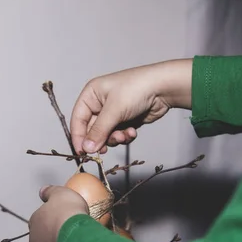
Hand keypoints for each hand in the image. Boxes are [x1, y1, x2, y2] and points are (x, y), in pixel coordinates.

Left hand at [28, 185, 88, 241]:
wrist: (76, 237)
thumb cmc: (68, 213)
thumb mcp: (61, 194)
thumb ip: (50, 192)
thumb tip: (42, 191)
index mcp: (35, 222)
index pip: (39, 221)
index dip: (50, 220)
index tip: (62, 221)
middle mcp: (34, 241)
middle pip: (42, 239)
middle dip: (52, 238)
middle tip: (68, 236)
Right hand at [70, 58, 192, 153]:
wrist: (164, 88)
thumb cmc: (137, 89)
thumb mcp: (114, 110)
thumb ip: (99, 131)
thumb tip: (86, 148)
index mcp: (91, 94)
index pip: (78, 119)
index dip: (78, 137)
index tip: (82, 153)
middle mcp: (100, 103)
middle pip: (91, 130)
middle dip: (101, 139)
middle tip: (105, 150)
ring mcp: (112, 113)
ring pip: (105, 135)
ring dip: (114, 139)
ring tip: (124, 135)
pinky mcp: (124, 120)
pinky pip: (118, 134)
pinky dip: (124, 136)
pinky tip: (132, 131)